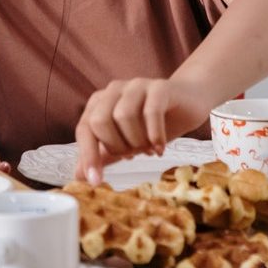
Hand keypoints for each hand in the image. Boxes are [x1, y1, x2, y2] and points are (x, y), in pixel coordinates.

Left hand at [74, 78, 209, 185]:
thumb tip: (79, 176)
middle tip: (132, 155)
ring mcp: (137, 85)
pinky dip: (155, 135)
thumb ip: (102, 155)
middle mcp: (114, 89)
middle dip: (116, 146)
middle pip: (100, 121)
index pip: (84, 128)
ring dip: (136, 141)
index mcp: (100, 101)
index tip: (96, 181)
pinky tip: (160, 147)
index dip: (88, 155)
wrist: (187, 102)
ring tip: (148, 149)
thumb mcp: (125, 142)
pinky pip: (151, 112)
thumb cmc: (151, 123)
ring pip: (123, 115)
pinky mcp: (160, 87)